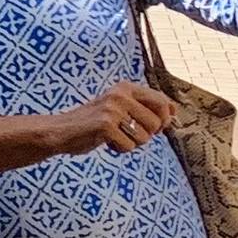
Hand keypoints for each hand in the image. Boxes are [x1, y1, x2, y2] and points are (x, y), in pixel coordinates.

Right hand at [50, 82, 177, 154]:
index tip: (155, 127)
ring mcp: (113, 109)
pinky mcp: (105, 125)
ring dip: (132, 143)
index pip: (162, 101)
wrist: (62, 131)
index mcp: (126, 88)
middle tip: (129, 133)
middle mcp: (121, 95)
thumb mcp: (120, 107)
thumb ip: (145, 107)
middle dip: (148, 134)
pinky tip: (106, 142)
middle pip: (157, 123)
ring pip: (145, 138)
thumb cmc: (94, 122)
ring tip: (114, 136)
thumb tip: (175, 111)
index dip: (165, 118)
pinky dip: (119, 149)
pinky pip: (129, 147)